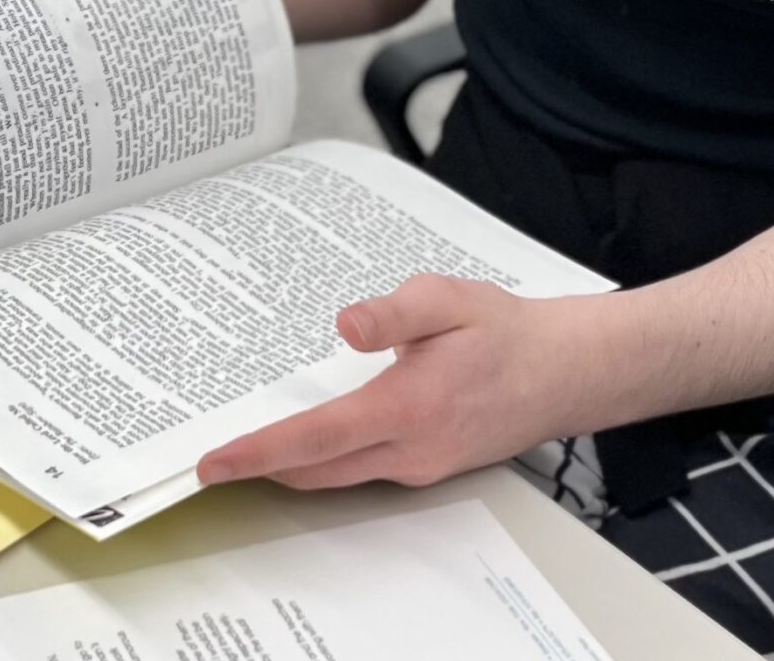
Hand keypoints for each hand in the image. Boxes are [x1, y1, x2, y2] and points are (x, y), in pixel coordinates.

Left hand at [196, 274, 596, 492]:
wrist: (562, 372)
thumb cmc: (506, 333)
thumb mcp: (449, 300)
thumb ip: (395, 312)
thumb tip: (347, 322)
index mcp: (409, 407)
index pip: (318, 438)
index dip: (260, 453)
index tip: (214, 462)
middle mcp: (410, 449)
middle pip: (316, 470)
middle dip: (261, 468)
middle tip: (211, 456)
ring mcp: (419, 465)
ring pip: (338, 474)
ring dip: (293, 463)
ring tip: (248, 441)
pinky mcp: (428, 465)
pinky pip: (363, 468)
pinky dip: (328, 456)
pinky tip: (313, 432)